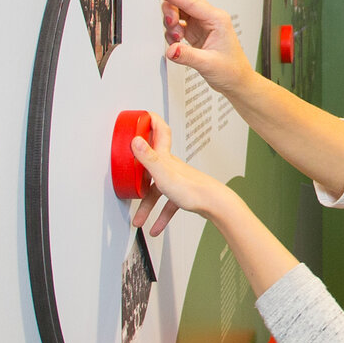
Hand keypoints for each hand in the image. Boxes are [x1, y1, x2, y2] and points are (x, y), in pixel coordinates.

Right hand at [130, 112, 230, 235]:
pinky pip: (168, 206)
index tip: (142, 115)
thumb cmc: (194, 189)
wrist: (215, 205)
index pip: (160, 131)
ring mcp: (178, 180)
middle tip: (128, 177)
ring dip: (147, 206)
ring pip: (157, 191)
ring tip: (139, 219)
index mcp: (166, 158)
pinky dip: (161, 217)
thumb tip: (135, 140)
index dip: (152, 120)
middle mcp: (172, 166)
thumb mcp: (163, 173)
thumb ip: (148, 157)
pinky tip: (156, 228)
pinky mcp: (184, 194)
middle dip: (138, 175)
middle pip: (151, 168)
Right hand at [158, 0, 251, 93]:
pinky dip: (172, 30)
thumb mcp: (209, 64)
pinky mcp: (195, 31)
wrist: (237, 80)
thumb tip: (171, 49)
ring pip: (179, 9)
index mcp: (217, 19)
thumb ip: (188, 56)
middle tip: (171, 24)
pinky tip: (178, 43)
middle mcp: (209, 17)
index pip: (190, 1)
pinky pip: (178, 22)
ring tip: (178, 38)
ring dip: (172, 21)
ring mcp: (201, 23)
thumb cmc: (232, 70)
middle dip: (171, 7)